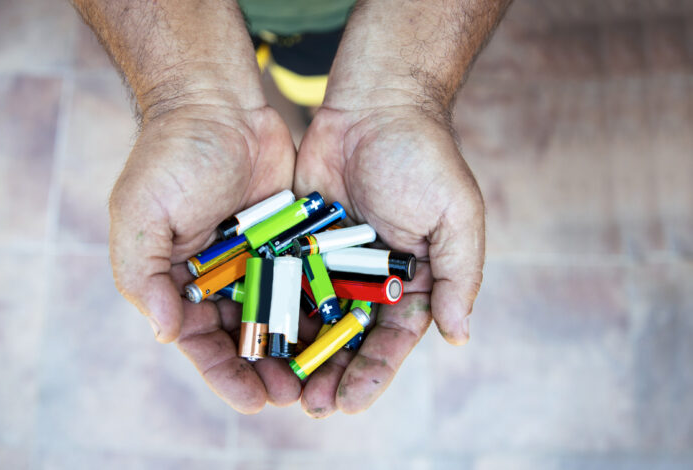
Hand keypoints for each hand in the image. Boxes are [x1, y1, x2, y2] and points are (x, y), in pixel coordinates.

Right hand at [109, 103, 300, 412]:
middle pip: (243, 337)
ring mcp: (255, 260)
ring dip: (297, 349)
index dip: (223, 374)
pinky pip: (304, 281)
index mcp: (176, 281)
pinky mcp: (288, 240)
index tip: (252, 400)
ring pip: (279, 316)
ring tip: (322, 376)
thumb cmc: (170, 157)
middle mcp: (217, 278)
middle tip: (295, 398)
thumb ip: (141, 274)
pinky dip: (318, 307)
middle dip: (266, 371)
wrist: (217, 103)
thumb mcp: (139, 214)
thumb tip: (166, 332)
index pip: (198, 341)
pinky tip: (340, 330)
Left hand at [294, 103, 485, 416]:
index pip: (393, 341)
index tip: (350, 402)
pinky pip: (286, 281)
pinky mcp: (302, 242)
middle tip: (308, 408)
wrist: (376, 104)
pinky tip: (255, 336)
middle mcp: (372, 281)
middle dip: (331, 375)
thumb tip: (460, 337)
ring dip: (298, 354)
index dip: (372, 373)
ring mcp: (334, 263)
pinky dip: (273, 310)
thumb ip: (459, 276)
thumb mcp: (456, 215)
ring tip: (278, 386)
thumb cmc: (424, 158)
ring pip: (313, 319)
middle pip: (349, 340)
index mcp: (413, 281)